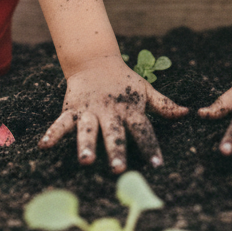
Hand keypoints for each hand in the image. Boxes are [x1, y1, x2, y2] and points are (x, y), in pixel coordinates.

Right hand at [39, 54, 187, 172]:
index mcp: (130, 110)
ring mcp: (90, 110)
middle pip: (114, 133)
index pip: (143, 130)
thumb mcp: (145, 92)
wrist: (95, 61)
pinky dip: (52, 133)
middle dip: (117, 150)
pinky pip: (61, 123)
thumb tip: (187, 114)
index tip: (157, 165)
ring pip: (87, 129)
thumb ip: (164, 105)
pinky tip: (44, 146)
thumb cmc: (124, 83)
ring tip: (85, 161)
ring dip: (86, 144)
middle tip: (119, 169)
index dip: (150, 146)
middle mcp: (110, 112)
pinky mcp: (72, 109)